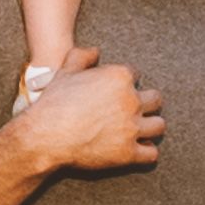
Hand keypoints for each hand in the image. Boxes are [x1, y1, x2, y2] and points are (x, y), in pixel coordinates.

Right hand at [11, 47, 161, 175]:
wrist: (45, 136)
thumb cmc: (54, 103)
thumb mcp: (65, 72)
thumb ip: (82, 56)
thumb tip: (95, 51)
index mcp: (119, 77)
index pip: (135, 75)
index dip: (126, 83)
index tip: (117, 92)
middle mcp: (131, 101)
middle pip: (155, 99)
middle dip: (145, 103)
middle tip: (132, 110)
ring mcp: (132, 128)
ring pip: (159, 125)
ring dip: (150, 126)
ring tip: (140, 129)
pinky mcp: (128, 153)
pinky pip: (151, 153)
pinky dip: (146, 152)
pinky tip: (138, 149)